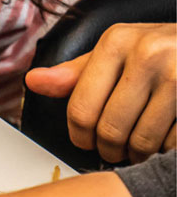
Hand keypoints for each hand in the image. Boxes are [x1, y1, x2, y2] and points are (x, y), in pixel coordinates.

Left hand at [25, 23, 175, 161]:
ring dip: (137, 154)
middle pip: (110, 129)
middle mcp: (146, 54)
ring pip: (142, 142)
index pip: (81, 108)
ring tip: (139, 146)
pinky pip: (170, 145)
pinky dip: (164, 150)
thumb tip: (33, 81)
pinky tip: (164, 139)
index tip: (86, 141)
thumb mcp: (117, 53)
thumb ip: (77, 73)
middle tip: (114, 148)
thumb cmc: (159, 52)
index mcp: (116, 42)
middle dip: (109, 149)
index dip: (80, 135)